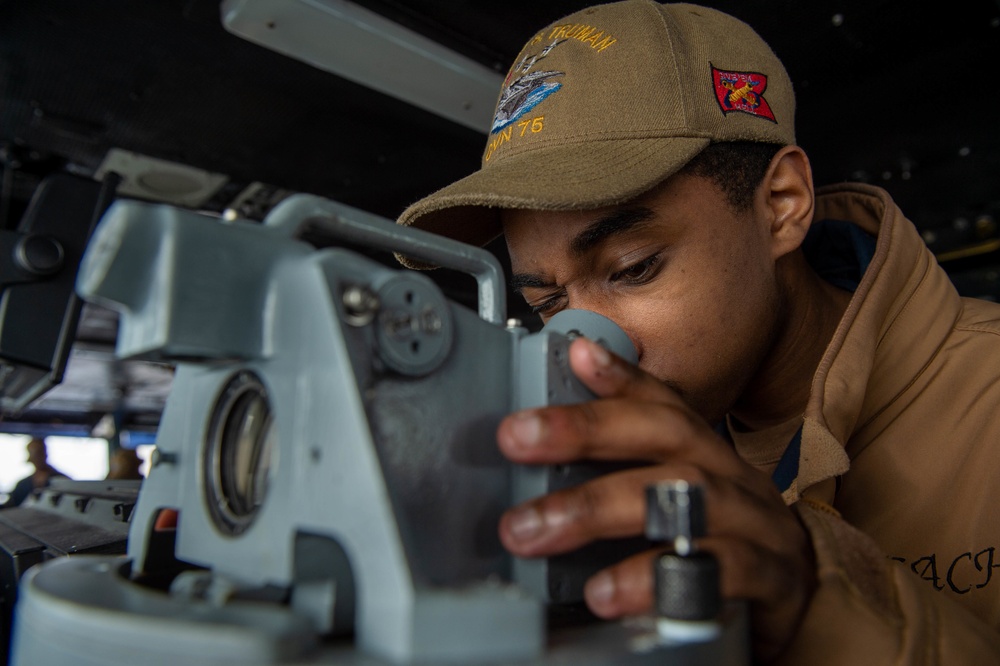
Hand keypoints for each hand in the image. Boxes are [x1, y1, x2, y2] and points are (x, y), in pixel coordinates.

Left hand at [496, 337, 816, 661]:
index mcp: (705, 453)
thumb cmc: (724, 544)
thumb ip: (625, 476)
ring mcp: (756, 523)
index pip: (664, 403)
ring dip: (598, 508)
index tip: (576, 352)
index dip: (621, 375)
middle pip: (665, 434)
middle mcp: (731, 476)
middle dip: (585, 429)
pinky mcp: (772, 579)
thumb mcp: (678, 500)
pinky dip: (655, 578)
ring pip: (683, 497)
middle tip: (515, 438)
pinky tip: (606, 591)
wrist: (806, 601)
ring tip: (535, 529)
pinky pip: (717, 571)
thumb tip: (545, 458)